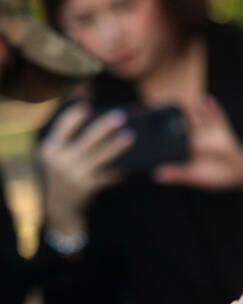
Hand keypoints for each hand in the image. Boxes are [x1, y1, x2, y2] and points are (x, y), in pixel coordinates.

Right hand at [38, 102, 132, 235]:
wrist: (60, 205)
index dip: (74, 117)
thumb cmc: (63, 171)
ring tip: (130, 137)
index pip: (62, 128)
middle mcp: (60, 161)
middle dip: (103, 128)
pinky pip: (107, 175)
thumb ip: (68, 131)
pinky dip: (118, 169)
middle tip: (120, 116)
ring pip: (100, 158)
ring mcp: (74, 175)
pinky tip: (131, 163)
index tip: (87, 106)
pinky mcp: (87, 187)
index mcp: (51, 149)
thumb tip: (85, 98)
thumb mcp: (58, 153)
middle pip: (86, 140)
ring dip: (116, 147)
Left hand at [155, 96, 242, 194]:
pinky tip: (208, 99)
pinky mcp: (222, 129)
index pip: (170, 136)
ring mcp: (209, 131)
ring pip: (199, 116)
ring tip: (183, 102)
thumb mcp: (196, 176)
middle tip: (159, 106)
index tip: (144, 123)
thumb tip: (156, 175)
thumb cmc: (216, 175)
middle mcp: (195, 136)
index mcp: (186, 147)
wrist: (240, 173)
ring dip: (192, 109)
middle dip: (172, 115)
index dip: (158, 129)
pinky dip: (214, 109)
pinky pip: (218, 117)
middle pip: (183, 122)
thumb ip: (178, 174)